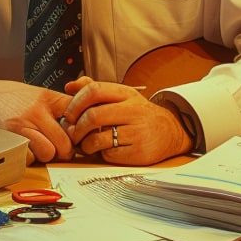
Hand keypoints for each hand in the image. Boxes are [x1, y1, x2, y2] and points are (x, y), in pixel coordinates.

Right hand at [0, 79, 74, 163]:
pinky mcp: (8, 142)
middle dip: (66, 150)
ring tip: (41, 148)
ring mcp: (21, 128)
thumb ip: (59, 105)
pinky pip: (28, 160)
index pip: (76, 114)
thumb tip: (83, 120)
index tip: (79, 134)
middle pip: (65, 142)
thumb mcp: (37, 93)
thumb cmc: (9, 97)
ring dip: (47, 155)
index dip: (81, 129)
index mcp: (46, 98)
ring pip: (48, 153)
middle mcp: (35, 113)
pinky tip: (25, 149)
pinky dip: (28, 158)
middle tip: (62, 149)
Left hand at [60, 77, 192, 164]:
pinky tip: (104, 151)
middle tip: (73, 133)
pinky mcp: (139, 152)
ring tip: (86, 145)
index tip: (69, 114)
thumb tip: (70, 86)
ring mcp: (137, 132)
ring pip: (97, 138)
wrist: (171, 132)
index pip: (93, 90)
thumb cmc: (139, 114)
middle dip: (76, 127)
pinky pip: (109, 155)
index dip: (75, 103)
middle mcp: (133, 110)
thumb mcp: (122, 96)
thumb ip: (95, 89)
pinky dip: (101, 154)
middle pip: (93, 116)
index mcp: (126, 94)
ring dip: (85, 144)